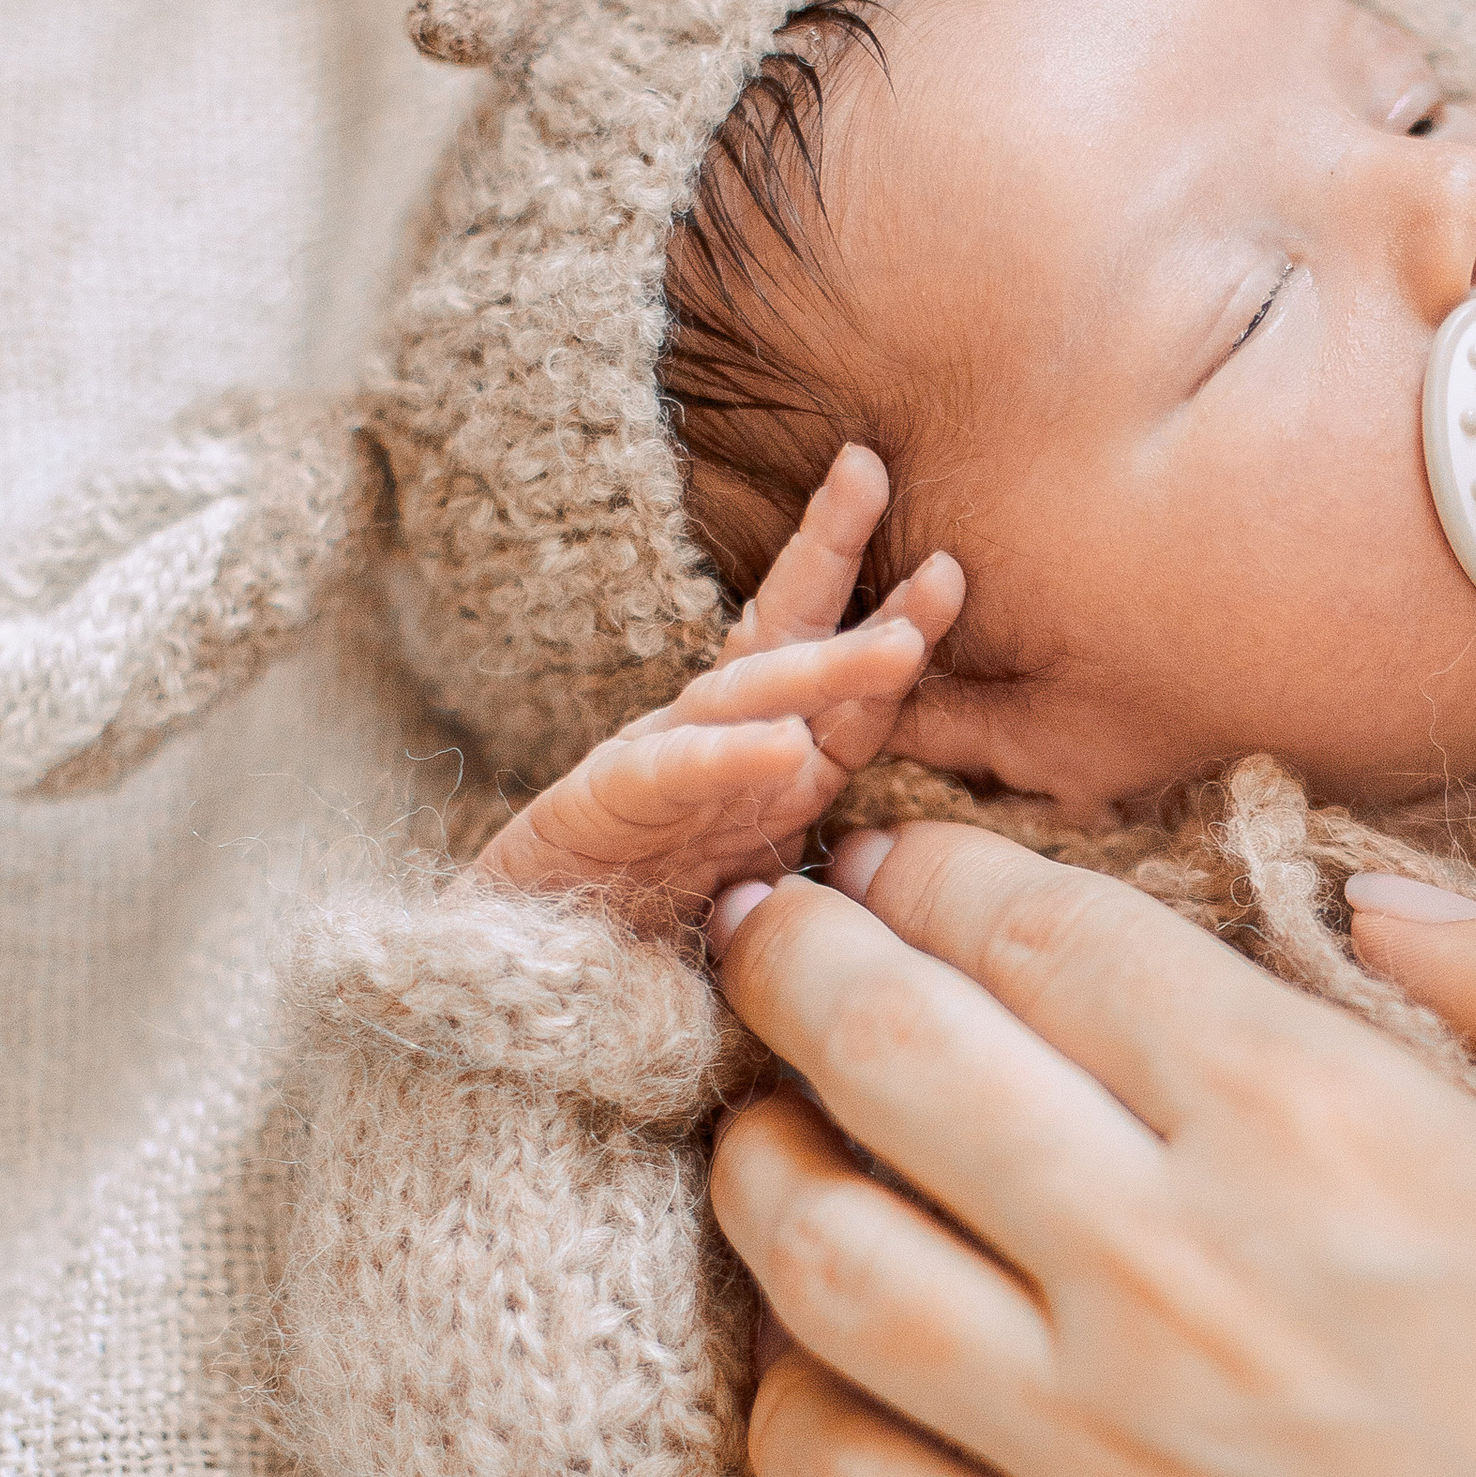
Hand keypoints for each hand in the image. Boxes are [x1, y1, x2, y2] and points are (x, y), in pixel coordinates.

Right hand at [477, 445, 962, 921]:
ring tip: (905, 643)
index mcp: (759, 761)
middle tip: (900, 501)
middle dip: (837, 558)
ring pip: (748, 696)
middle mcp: (711, 742)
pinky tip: (783, 743)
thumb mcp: (758, 894)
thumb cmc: (645, 932)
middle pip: (784, 638)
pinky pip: (675, 773)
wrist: (524, 974)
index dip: (893, 624)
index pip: (836, 687)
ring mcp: (657, 765)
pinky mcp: (605, 808)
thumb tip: (926, 879)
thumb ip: (826, 868)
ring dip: (829, 667)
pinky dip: (729, 757)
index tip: (950, 572)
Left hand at [706, 839, 1475, 1476]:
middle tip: (762, 946)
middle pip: (884, 1061)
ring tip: (761, 1137)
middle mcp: (1179, 1273)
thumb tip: (1376, 896)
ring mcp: (1110, 1471)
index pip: (1045, 940)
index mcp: (1329, 1124)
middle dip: (787, 970)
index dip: (937, 880)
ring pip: (821, 1267)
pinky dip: (788, 1409)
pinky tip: (809, 1369)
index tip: (898, 869)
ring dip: (757, 1169)